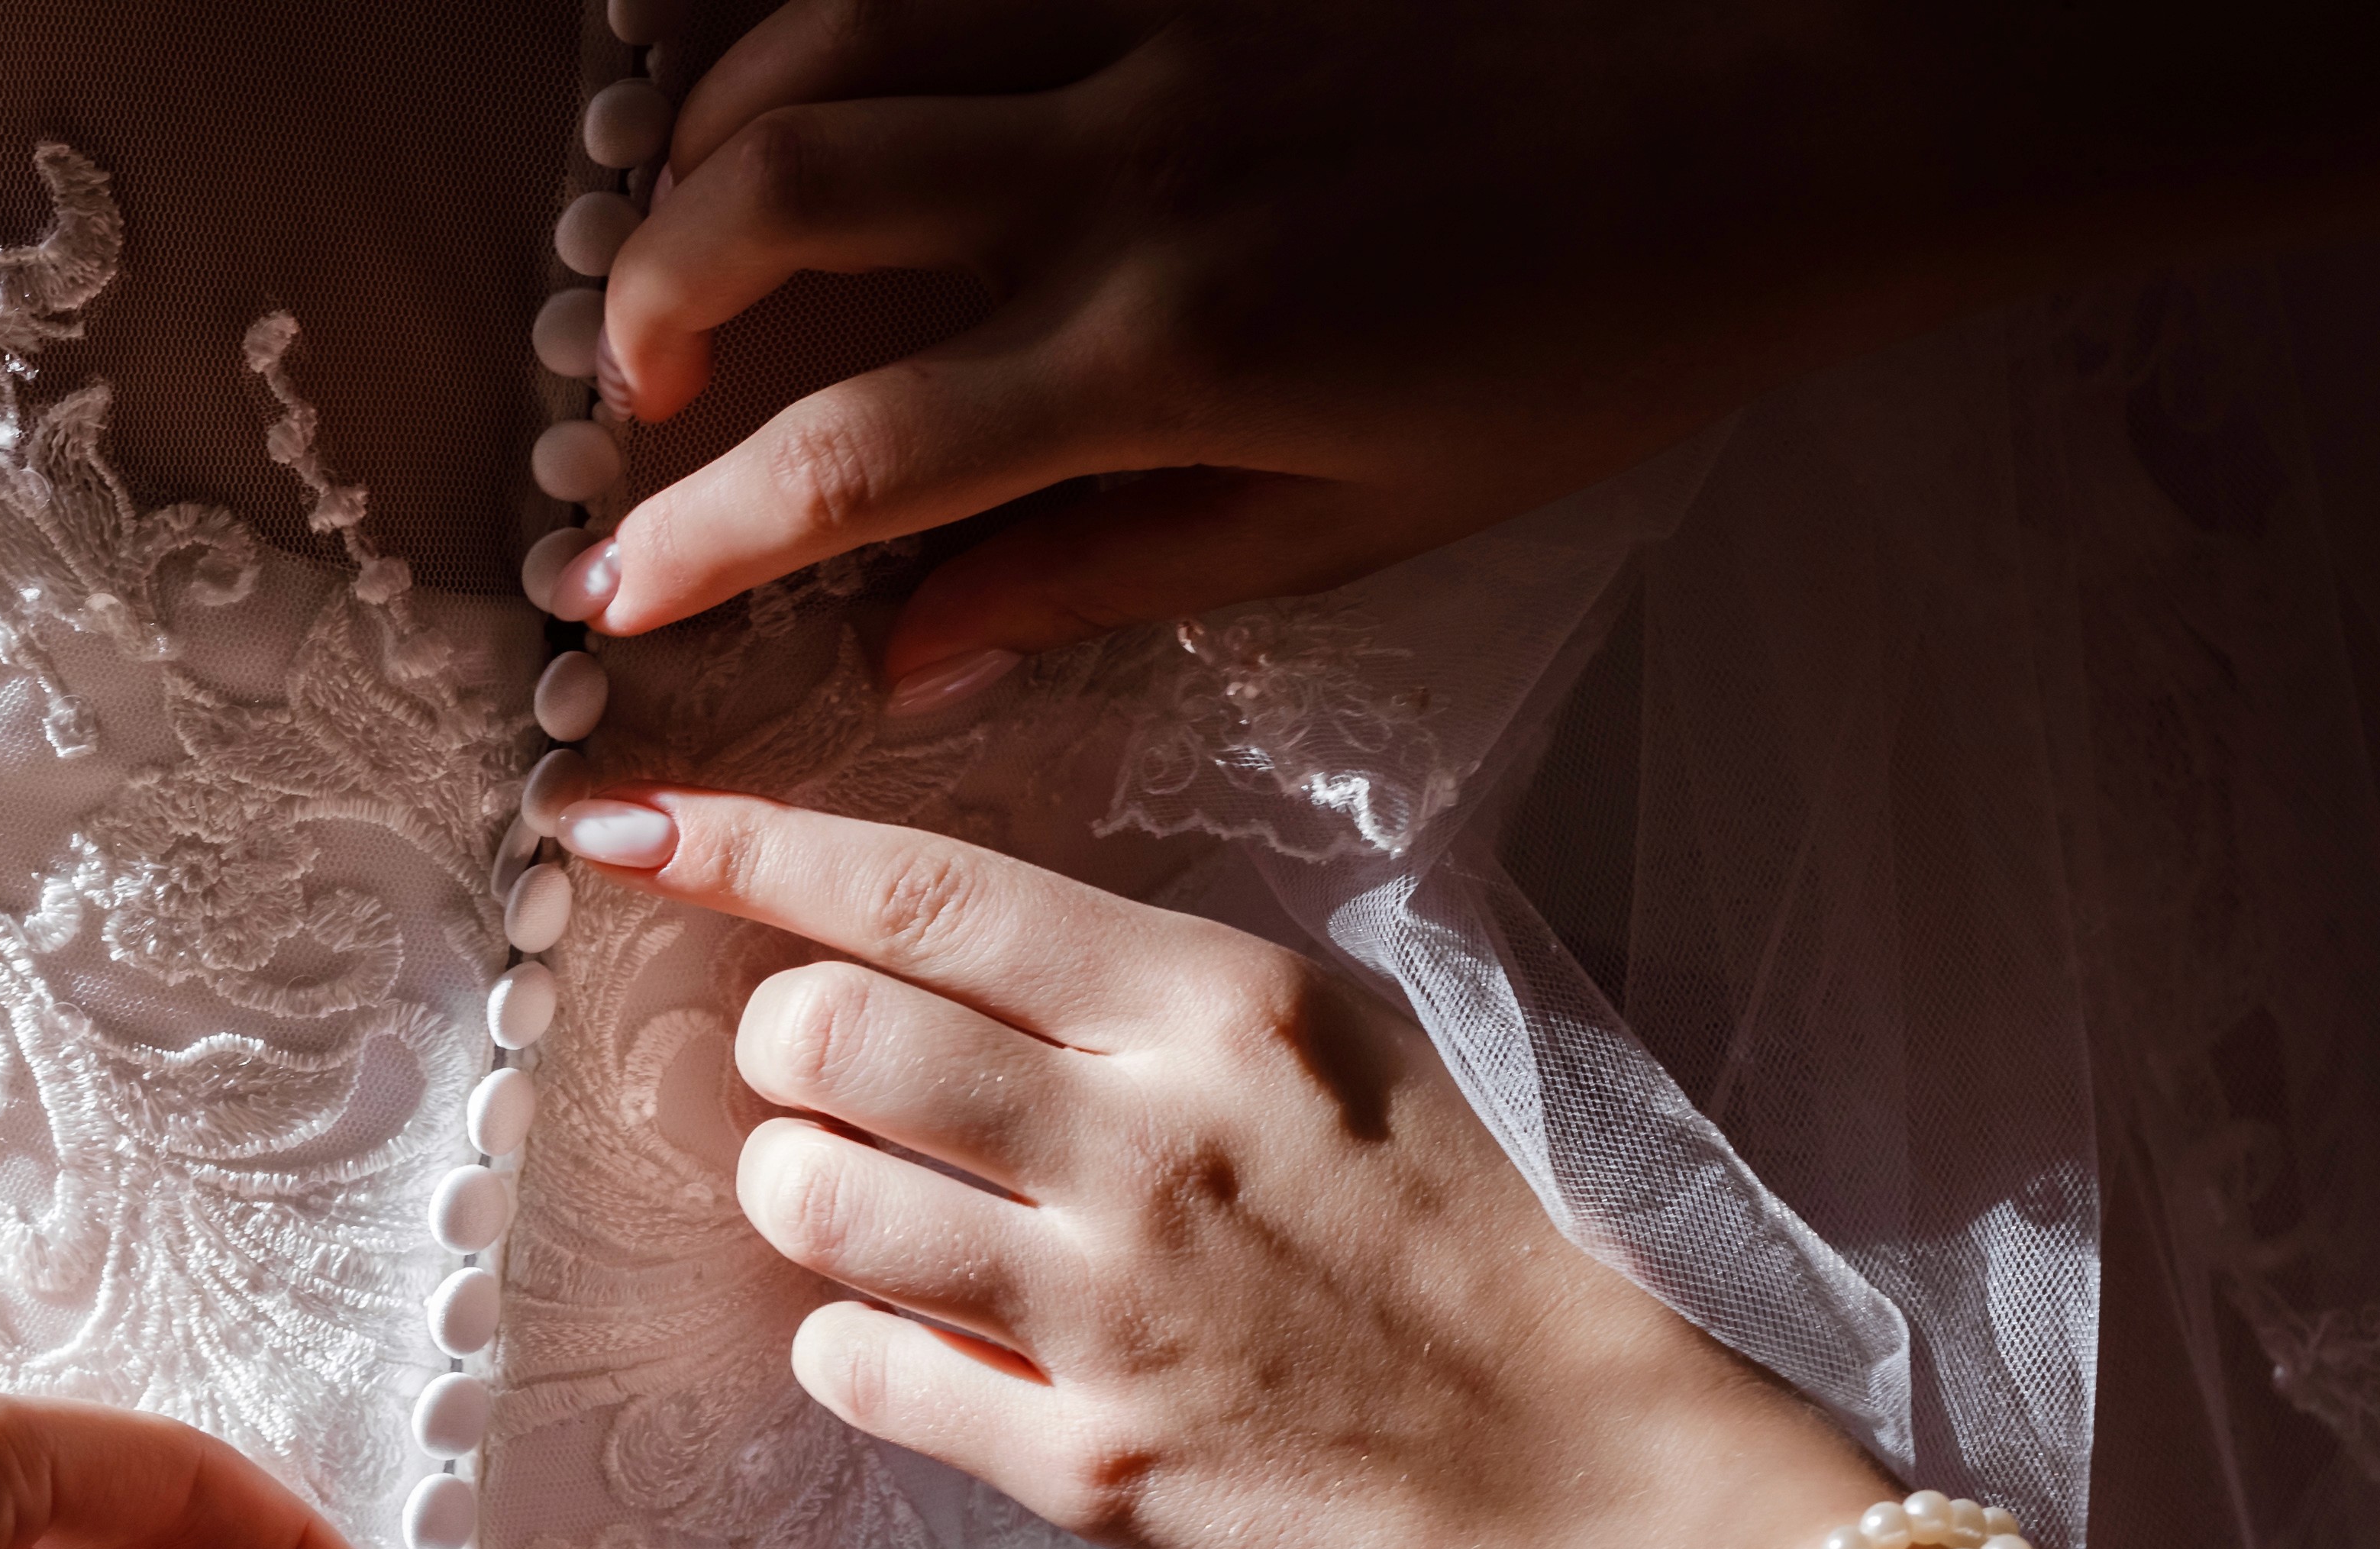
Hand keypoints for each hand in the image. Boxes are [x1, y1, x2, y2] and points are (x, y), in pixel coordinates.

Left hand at [561, 785, 1877, 1548]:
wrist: (1587, 1471)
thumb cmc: (1459, 1243)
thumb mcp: (1335, 1043)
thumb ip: (1140, 990)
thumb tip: (931, 949)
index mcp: (1213, 1005)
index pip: (916, 891)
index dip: (736, 847)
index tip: (612, 824)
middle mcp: (1145, 1140)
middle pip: (823, 1035)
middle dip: (779, 1049)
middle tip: (829, 1083)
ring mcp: (1107, 1312)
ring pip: (809, 1201)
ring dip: (795, 1193)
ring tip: (861, 1206)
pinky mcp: (1087, 1469)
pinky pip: (860, 1371)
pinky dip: (855, 1347)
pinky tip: (923, 1339)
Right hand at [585, 0, 1985, 670]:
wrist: (1769, 111)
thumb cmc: (1586, 338)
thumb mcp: (1355, 520)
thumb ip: (1106, 575)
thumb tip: (909, 654)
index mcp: (1164, 354)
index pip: (850, 457)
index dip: (696, 535)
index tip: (610, 595)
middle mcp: (1123, 171)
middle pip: (779, 206)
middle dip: (657, 307)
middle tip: (635, 396)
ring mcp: (1146, 24)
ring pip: (825, 44)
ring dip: (715, 144)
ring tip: (695, 233)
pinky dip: (834, 16)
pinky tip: (810, 83)